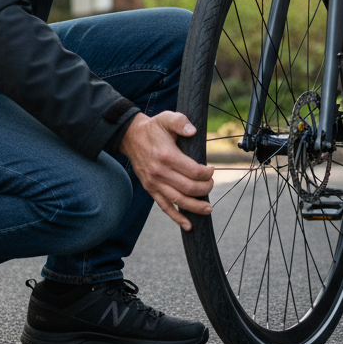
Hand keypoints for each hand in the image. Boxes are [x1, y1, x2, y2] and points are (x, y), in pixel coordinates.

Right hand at [120, 111, 213, 230]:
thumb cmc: (153, 128)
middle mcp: (160, 172)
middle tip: (211, 185)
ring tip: (208, 209)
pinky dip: (177, 218)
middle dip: (204, 189)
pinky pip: (165, 207)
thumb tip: (193, 131)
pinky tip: (188, 225)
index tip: (211, 170)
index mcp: (167, 156)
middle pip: (188, 188)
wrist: (131, 137)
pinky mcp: (151, 190)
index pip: (192, 171)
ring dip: (195, 207)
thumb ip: (180, 122)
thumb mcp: (166, 118)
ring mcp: (155, 183)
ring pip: (178, 201)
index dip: (206, 173)